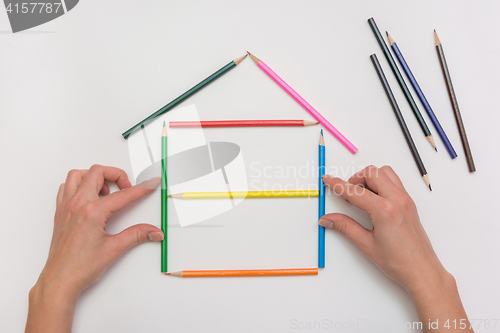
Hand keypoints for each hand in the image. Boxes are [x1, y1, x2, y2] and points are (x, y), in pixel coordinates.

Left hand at [26, 165, 162, 332]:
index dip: (141, 188)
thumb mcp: (114, 249)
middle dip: (116, 175)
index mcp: (92, 212)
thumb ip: (137, 235)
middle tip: (127, 188)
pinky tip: (89, 196)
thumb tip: (153, 231)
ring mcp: (66, 207)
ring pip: (78, 175)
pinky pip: (66, 187)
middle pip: (98, 173)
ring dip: (94, 176)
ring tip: (107, 189)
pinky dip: (78, 185)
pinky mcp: (60, 213)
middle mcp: (77, 205)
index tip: (150, 184)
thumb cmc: (80, 268)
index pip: (123, 195)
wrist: (59, 280)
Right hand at [320, 165, 471, 332]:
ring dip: (370, 177)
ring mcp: (406, 200)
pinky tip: (374, 198)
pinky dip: (381, 182)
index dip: (337, 185)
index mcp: (384, 211)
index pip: (355, 191)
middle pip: (371, 173)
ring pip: (385, 172)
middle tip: (345, 193)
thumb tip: (329, 219)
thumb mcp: (366, 244)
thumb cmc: (399, 262)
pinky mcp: (410, 203)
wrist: (422, 271)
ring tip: (360, 194)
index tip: (328, 180)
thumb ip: (345, 227)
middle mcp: (397, 200)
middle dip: (354, 179)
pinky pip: (394, 181)